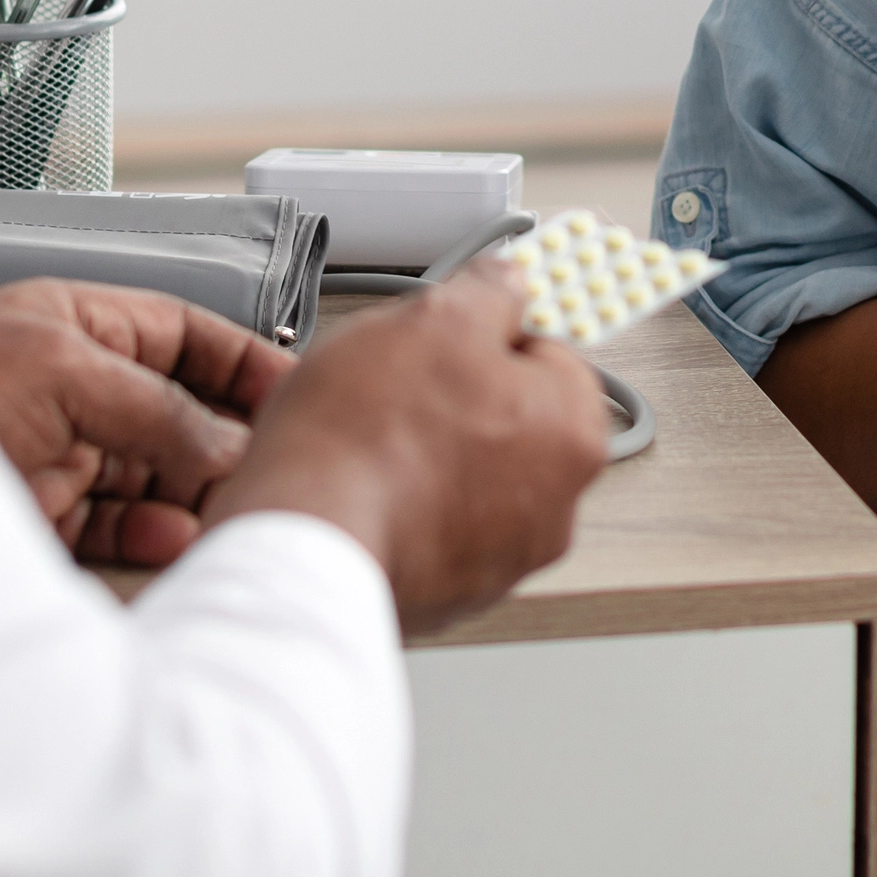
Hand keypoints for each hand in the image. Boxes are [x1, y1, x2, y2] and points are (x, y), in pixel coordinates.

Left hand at [0, 278, 289, 565]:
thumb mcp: (59, 372)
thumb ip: (153, 405)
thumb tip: (225, 440)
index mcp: (76, 327)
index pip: (184, 334)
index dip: (242, 362)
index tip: (292, 394)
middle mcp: (69, 387)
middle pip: (176, 412)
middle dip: (222, 442)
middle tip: (263, 472)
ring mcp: (55, 452)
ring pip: (152, 477)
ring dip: (190, 499)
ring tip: (220, 517)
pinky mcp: (38, 515)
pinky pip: (115, 528)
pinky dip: (147, 539)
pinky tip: (168, 543)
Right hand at [205, 262, 611, 634]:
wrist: (302, 544)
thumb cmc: (367, 440)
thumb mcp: (435, 317)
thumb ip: (489, 290)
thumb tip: (507, 283)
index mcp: (573, 434)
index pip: (550, 352)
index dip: (489, 331)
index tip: (451, 331)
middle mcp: (556, 507)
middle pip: (511, 418)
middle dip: (457, 396)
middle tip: (398, 382)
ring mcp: (503, 558)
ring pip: (469, 473)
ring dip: (429, 452)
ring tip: (370, 439)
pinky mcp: (450, 592)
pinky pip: (432, 524)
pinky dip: (405, 504)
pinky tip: (364, 486)